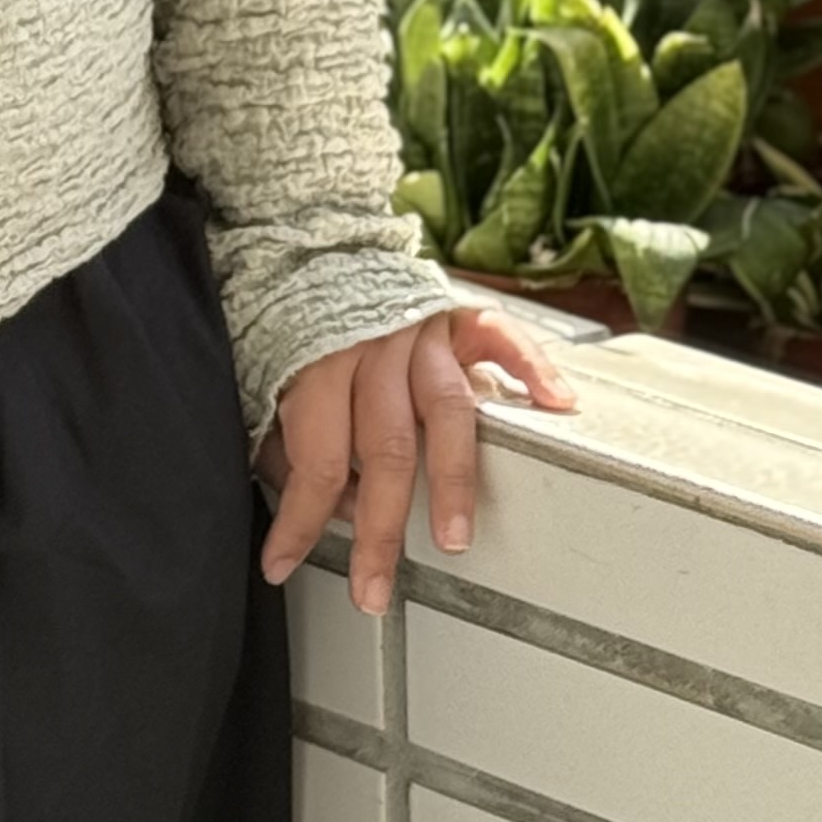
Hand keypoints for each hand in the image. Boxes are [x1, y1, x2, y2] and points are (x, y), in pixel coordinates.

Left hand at [258, 302, 579, 615]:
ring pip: (447, 412)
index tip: (283, 562)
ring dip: (452, 478)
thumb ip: (288, 435)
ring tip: (456, 535)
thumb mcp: (266, 370)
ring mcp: (423, 330)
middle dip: (380, 530)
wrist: (313, 235)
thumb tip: (315, 505)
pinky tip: (555, 403)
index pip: (316, 459)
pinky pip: (503, 337)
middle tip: (375, 587)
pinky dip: (533, 369)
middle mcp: (376, 347)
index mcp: (318, 361)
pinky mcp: (458, 312)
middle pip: (385, 450)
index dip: (299, 519)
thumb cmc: (293, 312)